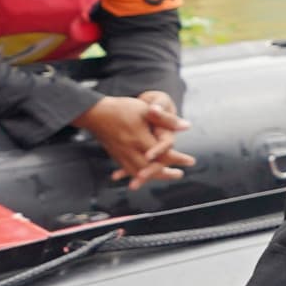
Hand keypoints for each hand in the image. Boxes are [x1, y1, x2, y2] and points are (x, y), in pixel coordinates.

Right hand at [76, 92, 193, 188]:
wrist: (94, 113)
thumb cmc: (122, 109)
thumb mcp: (146, 110)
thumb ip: (166, 120)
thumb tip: (186, 126)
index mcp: (139, 139)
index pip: (163, 154)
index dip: (178, 159)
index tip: (191, 161)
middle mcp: (129, 150)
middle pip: (151, 168)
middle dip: (166, 173)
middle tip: (179, 174)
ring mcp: (120, 154)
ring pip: (138, 171)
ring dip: (153, 176)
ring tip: (166, 176)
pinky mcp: (115, 154)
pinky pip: (127, 168)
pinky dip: (137, 174)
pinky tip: (141, 177)